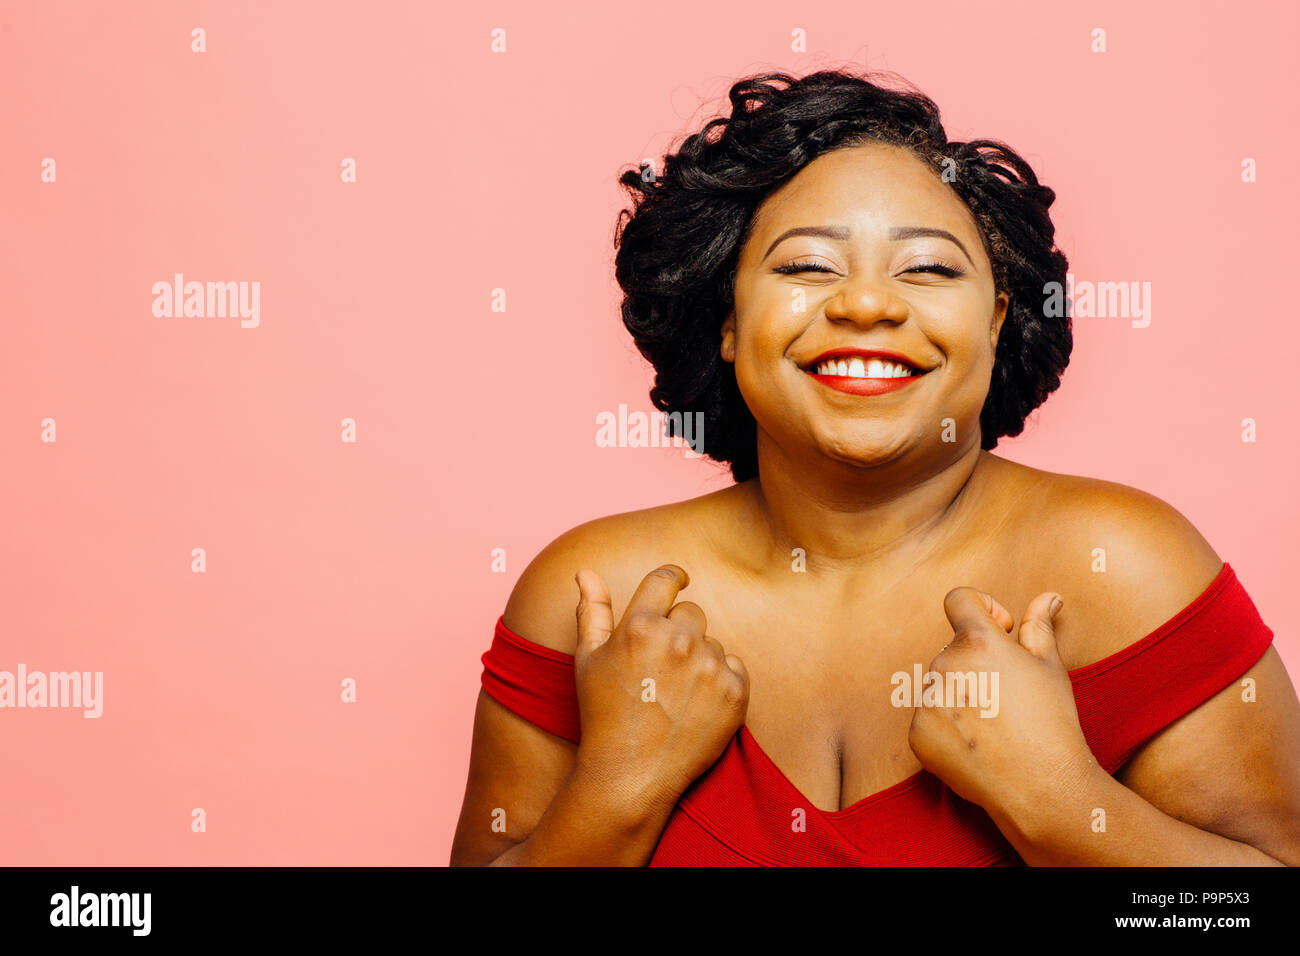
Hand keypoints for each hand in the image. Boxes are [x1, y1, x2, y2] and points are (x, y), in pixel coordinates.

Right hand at [572, 565, 749, 815]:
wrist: (631, 774)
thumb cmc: (603, 715)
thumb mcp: (587, 660)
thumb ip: (591, 610)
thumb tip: (586, 572)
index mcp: (641, 625)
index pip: (667, 579)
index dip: (673, 578)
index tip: (679, 581)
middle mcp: (679, 640)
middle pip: (692, 612)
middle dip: (679, 631)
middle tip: (661, 667)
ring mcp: (709, 666)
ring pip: (712, 642)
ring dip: (699, 659)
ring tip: (674, 694)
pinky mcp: (734, 691)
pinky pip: (734, 667)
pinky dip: (720, 682)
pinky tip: (696, 705)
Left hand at [906, 588, 1098, 827]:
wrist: (1041, 786)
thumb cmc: (1052, 722)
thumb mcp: (1050, 667)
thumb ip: (1038, 626)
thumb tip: (1047, 597)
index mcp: (976, 641)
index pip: (959, 599)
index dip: (983, 606)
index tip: (1002, 629)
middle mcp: (943, 665)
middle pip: (953, 648)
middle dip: (977, 662)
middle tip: (1009, 695)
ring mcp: (925, 701)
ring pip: (940, 684)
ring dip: (961, 694)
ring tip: (995, 724)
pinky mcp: (916, 733)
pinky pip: (928, 717)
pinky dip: (948, 725)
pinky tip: (978, 744)